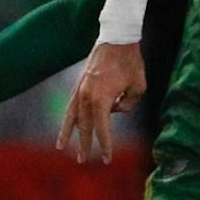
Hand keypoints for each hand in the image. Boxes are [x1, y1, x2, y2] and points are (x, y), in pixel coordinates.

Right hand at [58, 42, 145, 163]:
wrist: (117, 38)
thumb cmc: (131, 63)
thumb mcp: (138, 88)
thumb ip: (127, 106)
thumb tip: (114, 111)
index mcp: (102, 99)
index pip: (102, 129)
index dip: (105, 145)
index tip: (106, 159)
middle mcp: (87, 96)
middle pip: (85, 126)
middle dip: (84, 145)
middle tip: (83, 161)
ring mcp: (80, 89)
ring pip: (72, 117)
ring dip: (68, 133)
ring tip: (61, 148)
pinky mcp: (79, 84)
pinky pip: (71, 105)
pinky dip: (67, 117)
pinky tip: (66, 126)